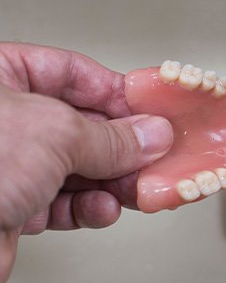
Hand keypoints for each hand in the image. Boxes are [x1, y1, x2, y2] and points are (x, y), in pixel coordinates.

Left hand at [0, 43, 172, 282]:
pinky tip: (101, 209)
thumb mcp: (54, 135)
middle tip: (153, 155)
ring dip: (112, 181)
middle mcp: (3, 121)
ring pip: (77, 167)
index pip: (71, 72)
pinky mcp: (11, 205)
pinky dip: (88, 208)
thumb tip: (149, 135)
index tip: (151, 111)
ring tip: (135, 188)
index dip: (116, 93)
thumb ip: (111, 137)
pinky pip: (63, 202)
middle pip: (80, 125)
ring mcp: (6, 164)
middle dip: (121, 146)